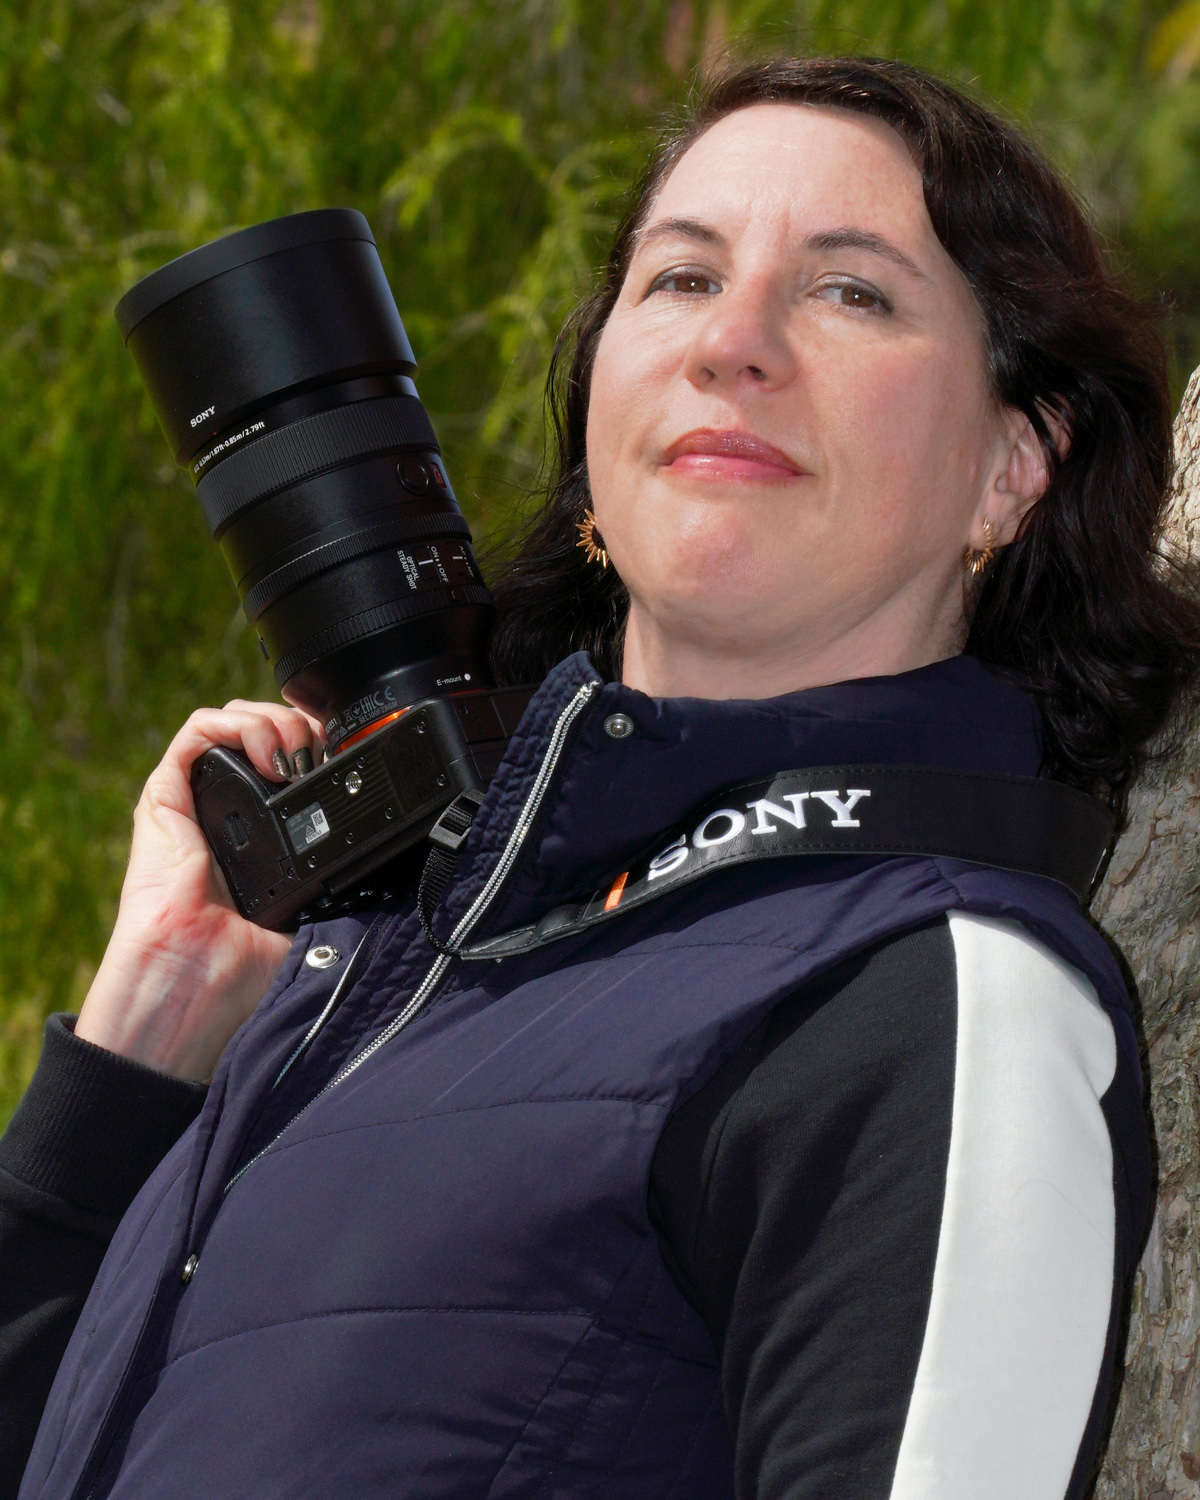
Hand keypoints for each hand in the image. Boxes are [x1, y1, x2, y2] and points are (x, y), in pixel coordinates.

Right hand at [76, 701, 323, 1081]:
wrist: (198, 983)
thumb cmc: (246, 967)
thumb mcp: (317, 914)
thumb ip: (344, 884)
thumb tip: (394, 871)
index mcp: (260, 836)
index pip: (290, 765)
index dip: (319, 747)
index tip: (347, 754)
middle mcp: (225, 811)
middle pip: (266, 734)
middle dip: (302, 727)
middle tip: (323, 753)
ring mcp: (194, 801)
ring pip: (234, 721)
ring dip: (274, 719)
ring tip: (297, 754)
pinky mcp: (164, 797)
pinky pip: (197, 731)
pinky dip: (237, 724)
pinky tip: (267, 756)